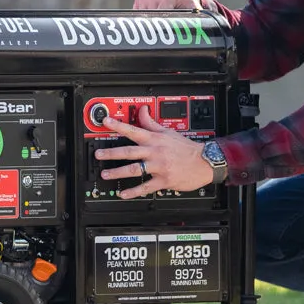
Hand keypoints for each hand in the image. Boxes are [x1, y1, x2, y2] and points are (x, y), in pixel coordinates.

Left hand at [96, 106, 213, 198]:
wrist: (204, 162)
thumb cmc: (187, 148)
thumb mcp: (168, 131)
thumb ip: (152, 122)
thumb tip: (143, 110)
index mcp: (155, 139)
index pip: (134, 130)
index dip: (118, 126)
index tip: (105, 122)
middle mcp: (155, 152)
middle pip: (129, 151)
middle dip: (112, 153)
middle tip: (99, 154)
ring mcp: (158, 167)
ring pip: (135, 169)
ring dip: (118, 172)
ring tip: (106, 174)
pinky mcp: (163, 180)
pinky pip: (146, 187)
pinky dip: (134, 191)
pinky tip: (123, 193)